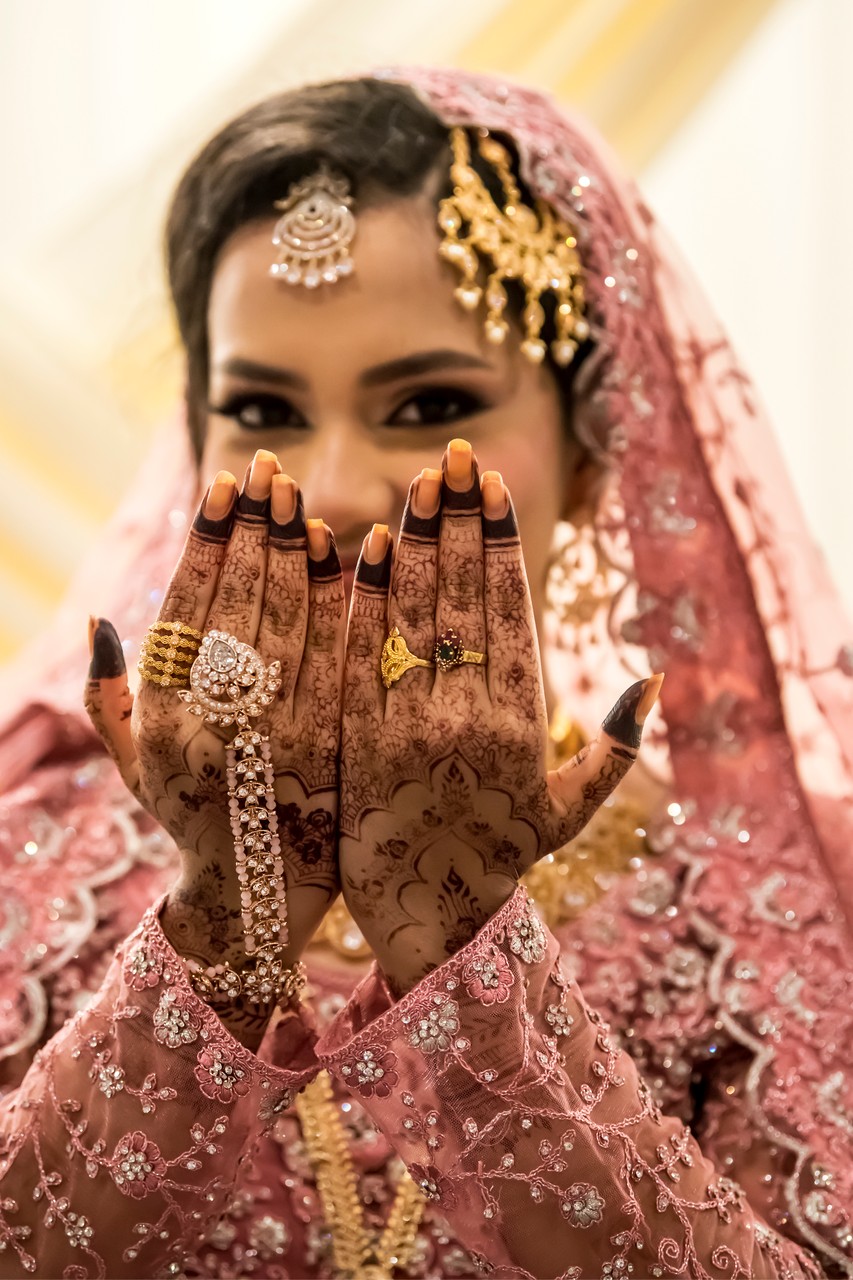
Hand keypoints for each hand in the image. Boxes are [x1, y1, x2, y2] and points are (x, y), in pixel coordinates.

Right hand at [85, 450, 345, 982]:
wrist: (258, 898)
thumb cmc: (192, 817)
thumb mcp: (133, 766)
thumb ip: (110, 698)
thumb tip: (101, 622)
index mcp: (165, 715)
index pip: (189, 607)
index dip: (209, 542)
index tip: (226, 488)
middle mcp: (216, 719)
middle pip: (241, 600)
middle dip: (256, 527)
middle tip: (271, 469)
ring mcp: (277, 733)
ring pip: (289, 618)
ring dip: (297, 548)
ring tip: (304, 493)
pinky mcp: (331, 747)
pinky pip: (338, 655)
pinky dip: (344, 601)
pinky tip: (352, 552)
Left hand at [339, 439, 661, 993]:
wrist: (424, 919)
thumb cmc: (502, 857)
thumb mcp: (569, 810)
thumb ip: (612, 747)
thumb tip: (651, 679)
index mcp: (519, 726)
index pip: (507, 613)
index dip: (500, 545)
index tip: (492, 488)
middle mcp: (465, 718)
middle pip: (461, 600)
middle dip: (460, 522)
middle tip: (454, 455)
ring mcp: (406, 726)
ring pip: (411, 617)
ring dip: (416, 542)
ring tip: (418, 481)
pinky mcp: (357, 738)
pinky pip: (360, 657)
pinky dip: (365, 600)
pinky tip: (370, 547)